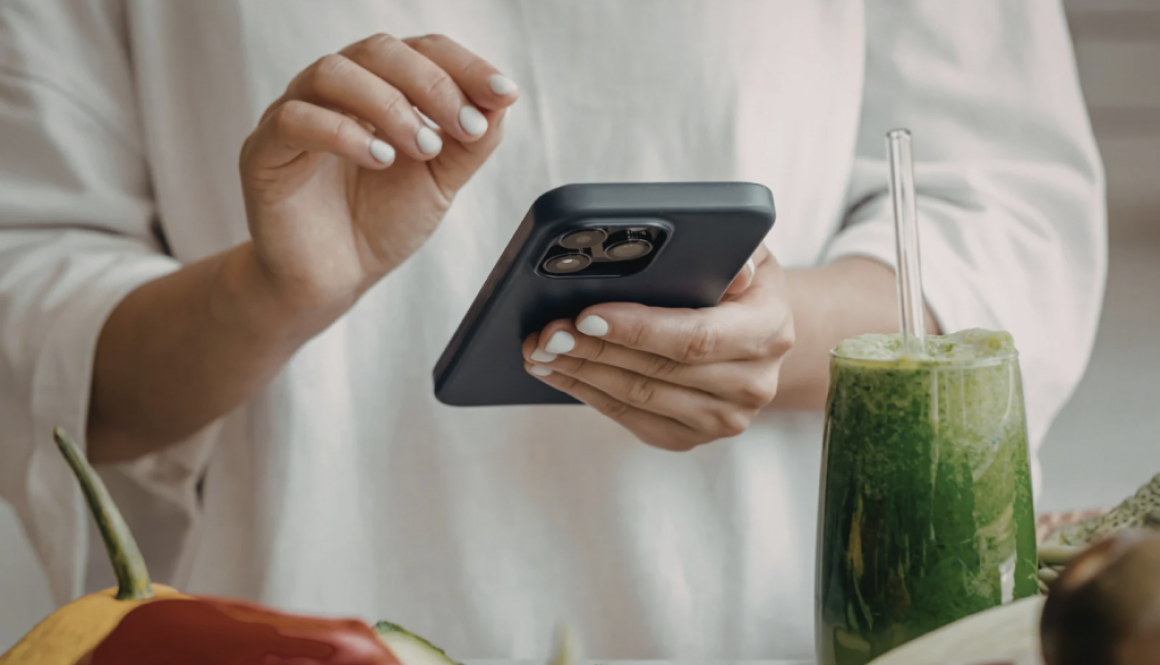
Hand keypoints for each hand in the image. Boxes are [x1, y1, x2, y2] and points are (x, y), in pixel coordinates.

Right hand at [238, 33, 518, 311]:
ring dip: (389, 104)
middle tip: (462, 125)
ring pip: (333, 72)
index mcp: (381, 87)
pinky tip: (380, 159)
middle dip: (431, 83)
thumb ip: (471, 141)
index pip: (422, 50)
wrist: (333, 278)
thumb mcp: (440, 181)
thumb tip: (501, 98)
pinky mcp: (264, 150)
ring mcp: (296, 114)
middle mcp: (337, 91)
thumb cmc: (381, 222)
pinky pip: (296, 118)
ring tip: (422, 147)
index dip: (464, 65)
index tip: (502, 93)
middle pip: (378, 50)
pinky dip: (343, 133)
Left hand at [522, 245, 793, 450]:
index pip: (696, 337)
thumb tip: (729, 265)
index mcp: (768, 331)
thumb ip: (732, 250)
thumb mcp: (746, 251)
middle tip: (546, 332)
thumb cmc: (738, 283)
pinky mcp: (691, 437)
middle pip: (657, 371)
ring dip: (581, 373)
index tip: (586, 316)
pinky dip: (588, 393)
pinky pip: (630, 417)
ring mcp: (723, 419)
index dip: (638, 329)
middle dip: (593, 349)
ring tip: (539, 350)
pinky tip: (559, 372)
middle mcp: (752, 384)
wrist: (756, 334)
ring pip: (637, 397)